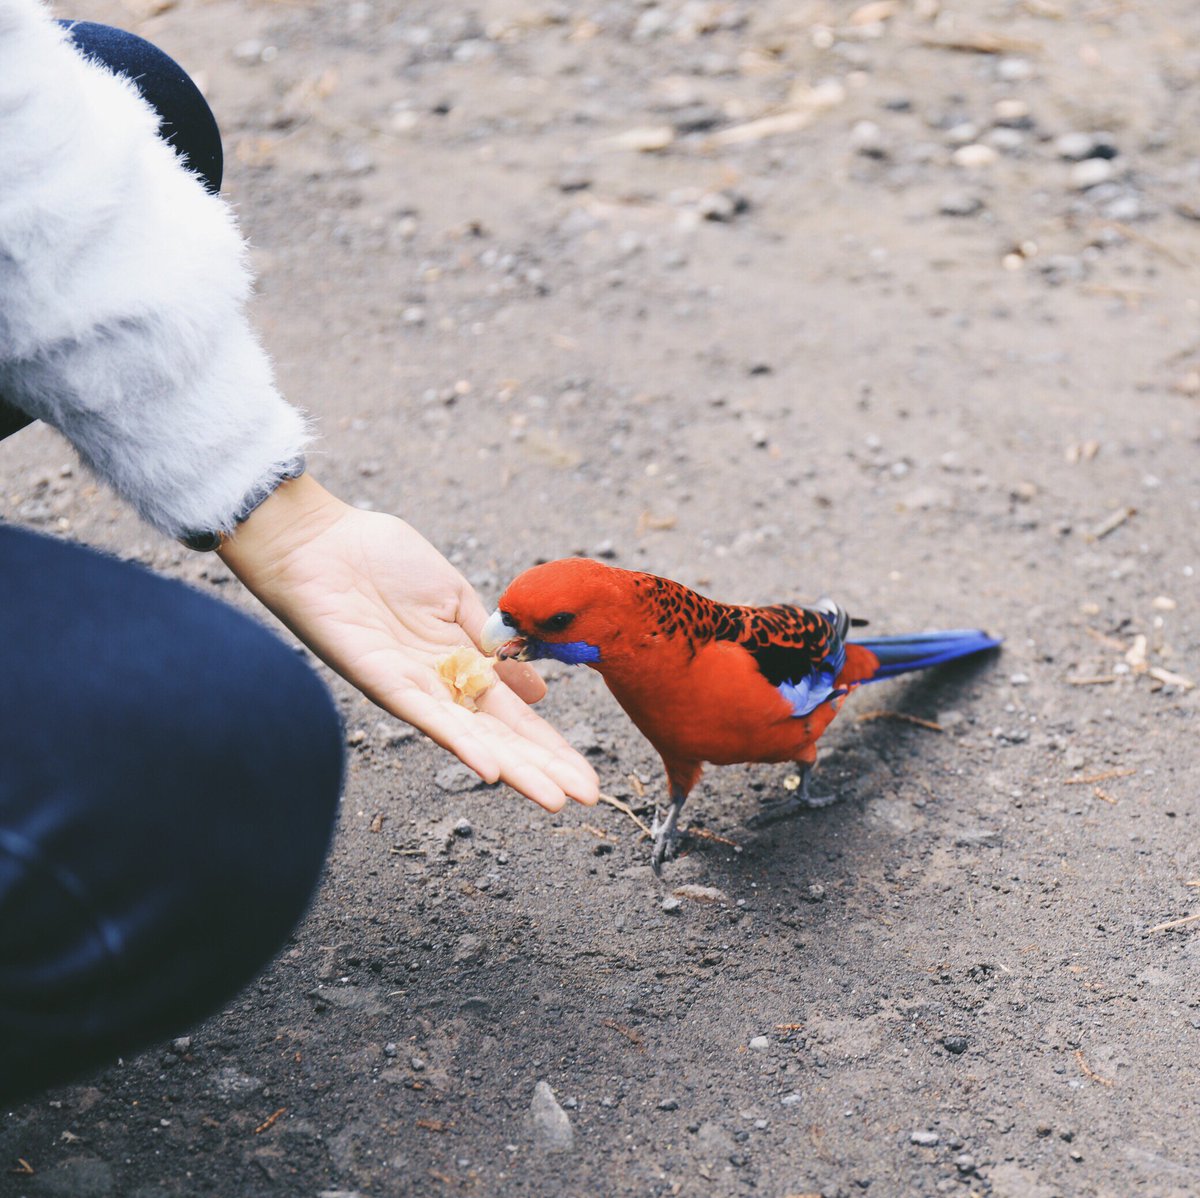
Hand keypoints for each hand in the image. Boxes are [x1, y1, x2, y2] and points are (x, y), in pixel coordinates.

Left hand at [218, 474, 598, 811]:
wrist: (321, 542)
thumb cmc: (381, 559)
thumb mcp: (455, 599)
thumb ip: (495, 645)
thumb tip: (539, 694)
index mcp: (461, 667)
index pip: (514, 718)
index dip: (551, 746)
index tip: (586, 776)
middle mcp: (440, 688)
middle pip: (500, 738)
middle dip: (544, 768)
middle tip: (587, 798)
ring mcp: (413, 689)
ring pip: (470, 739)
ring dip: (513, 771)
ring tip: (552, 799)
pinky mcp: (382, 681)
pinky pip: (426, 718)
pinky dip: (459, 744)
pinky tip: (490, 770)